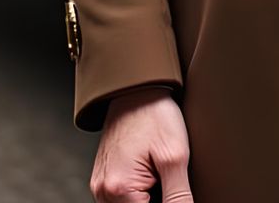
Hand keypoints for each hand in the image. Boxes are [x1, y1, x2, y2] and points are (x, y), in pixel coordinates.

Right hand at [91, 86, 192, 202]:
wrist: (136, 87)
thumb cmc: (154, 114)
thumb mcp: (174, 156)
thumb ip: (178, 196)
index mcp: (118, 190)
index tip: (174, 185)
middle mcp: (102, 192)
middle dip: (158, 198)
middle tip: (167, 175)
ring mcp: (100, 186)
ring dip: (147, 198)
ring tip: (159, 173)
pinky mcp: (103, 179)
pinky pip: (122, 198)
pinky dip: (138, 193)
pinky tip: (151, 173)